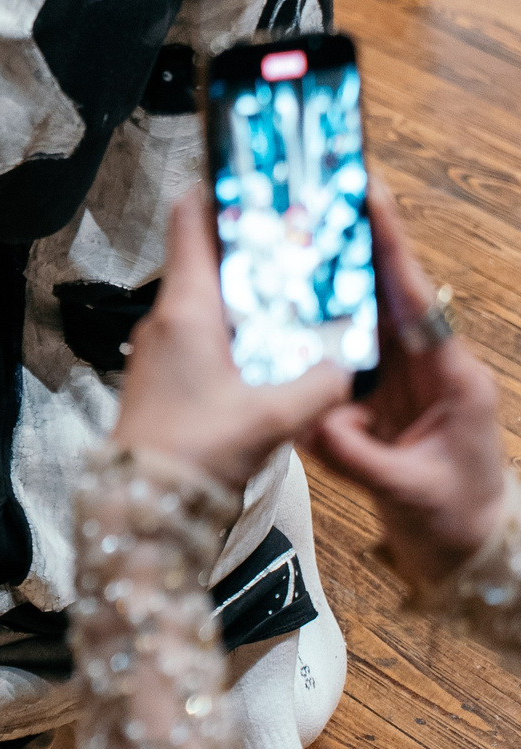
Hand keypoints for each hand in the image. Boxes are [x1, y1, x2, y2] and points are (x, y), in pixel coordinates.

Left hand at [112, 187, 351, 489]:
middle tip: (296, 236)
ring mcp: (161, 345)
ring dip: (244, 288)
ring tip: (294, 287)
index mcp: (184, 308)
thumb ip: (319, 384)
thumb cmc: (195, 452)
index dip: (220, 190)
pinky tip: (269, 342)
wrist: (145, 504)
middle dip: (249, 243)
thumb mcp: (273, 418)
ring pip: (205, 295)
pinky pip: (201, 329)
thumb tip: (349, 363)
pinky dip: (235, 323)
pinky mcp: (165, 372)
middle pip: (204, 255)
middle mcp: (165, 317)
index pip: (191, 222)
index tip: (255, 177)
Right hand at [306, 176, 507, 589]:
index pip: (414, 299)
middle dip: (349, 244)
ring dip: (325, 280)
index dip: (389, 246)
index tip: (368, 195)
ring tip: (285, 239)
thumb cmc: (453, 520)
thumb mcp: (407, 492)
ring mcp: (403, 379)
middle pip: (384, 292)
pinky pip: (343, 349)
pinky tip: (280, 305)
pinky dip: (314, 325)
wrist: (466, 553)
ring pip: (359, 315)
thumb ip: (357, 456)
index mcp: (450, 378)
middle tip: (310, 199)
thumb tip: (309, 422)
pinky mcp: (379, 394)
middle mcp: (427, 367)